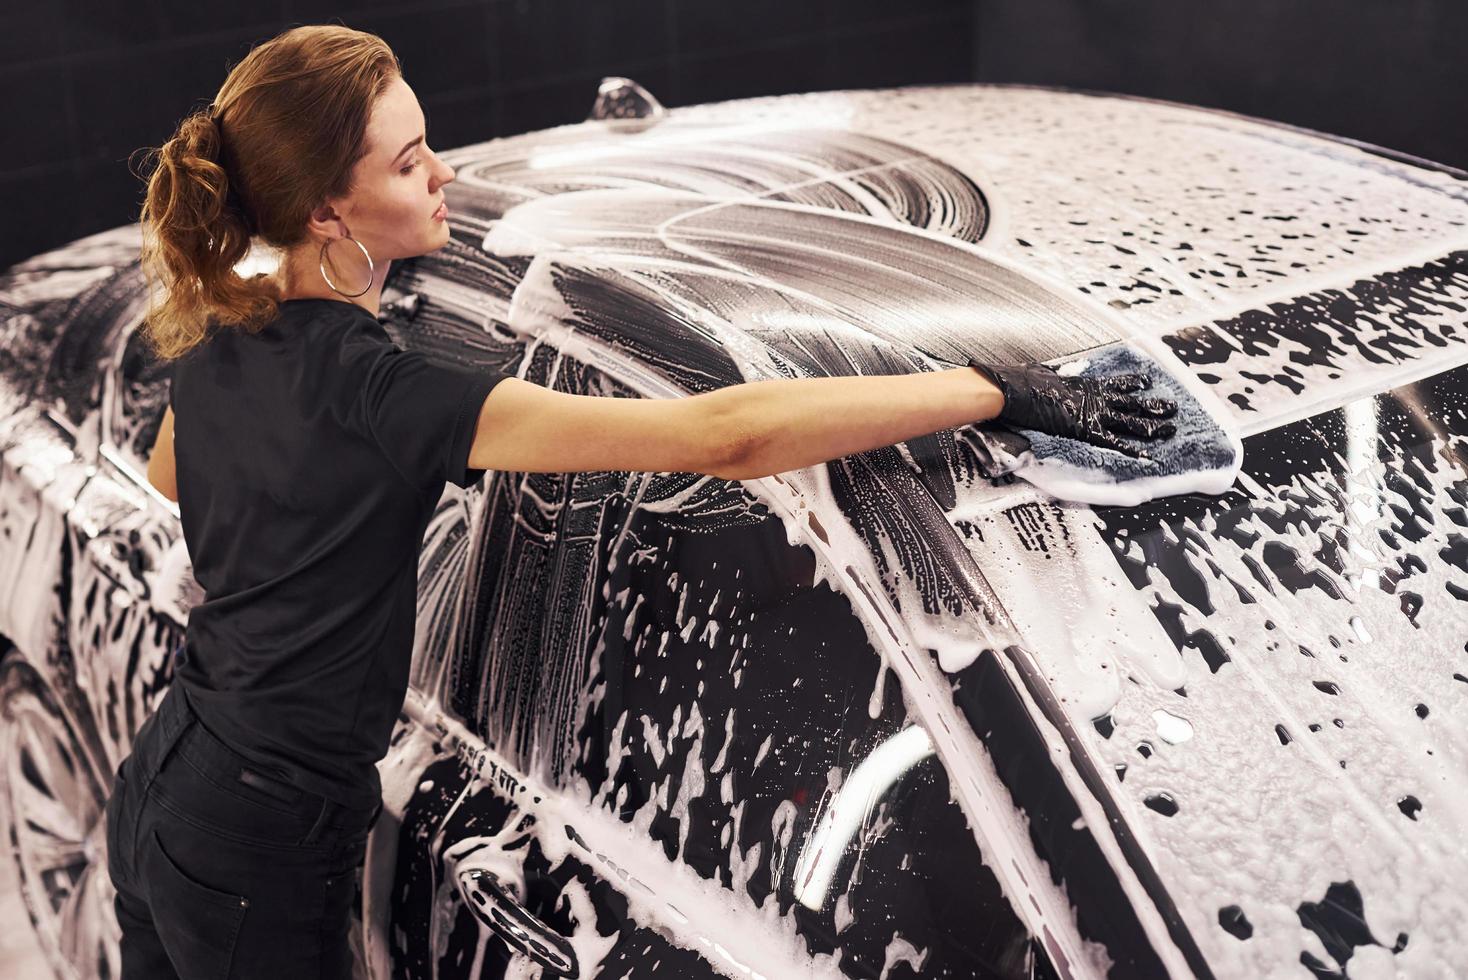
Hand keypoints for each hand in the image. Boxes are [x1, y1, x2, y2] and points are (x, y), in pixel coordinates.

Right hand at [968, 358, 1177, 458]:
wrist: (1015, 390)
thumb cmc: (1022, 381)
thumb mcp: (1041, 372)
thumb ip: (1049, 375)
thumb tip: (1042, 372)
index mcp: (1086, 384)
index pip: (1116, 384)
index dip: (1133, 384)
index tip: (1147, 383)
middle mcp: (1095, 398)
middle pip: (1132, 403)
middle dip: (1154, 406)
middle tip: (1173, 408)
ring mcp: (1093, 413)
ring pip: (1131, 420)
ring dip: (1153, 423)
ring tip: (1172, 426)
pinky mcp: (1086, 429)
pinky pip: (1114, 441)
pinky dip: (1131, 449)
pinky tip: (1148, 456)